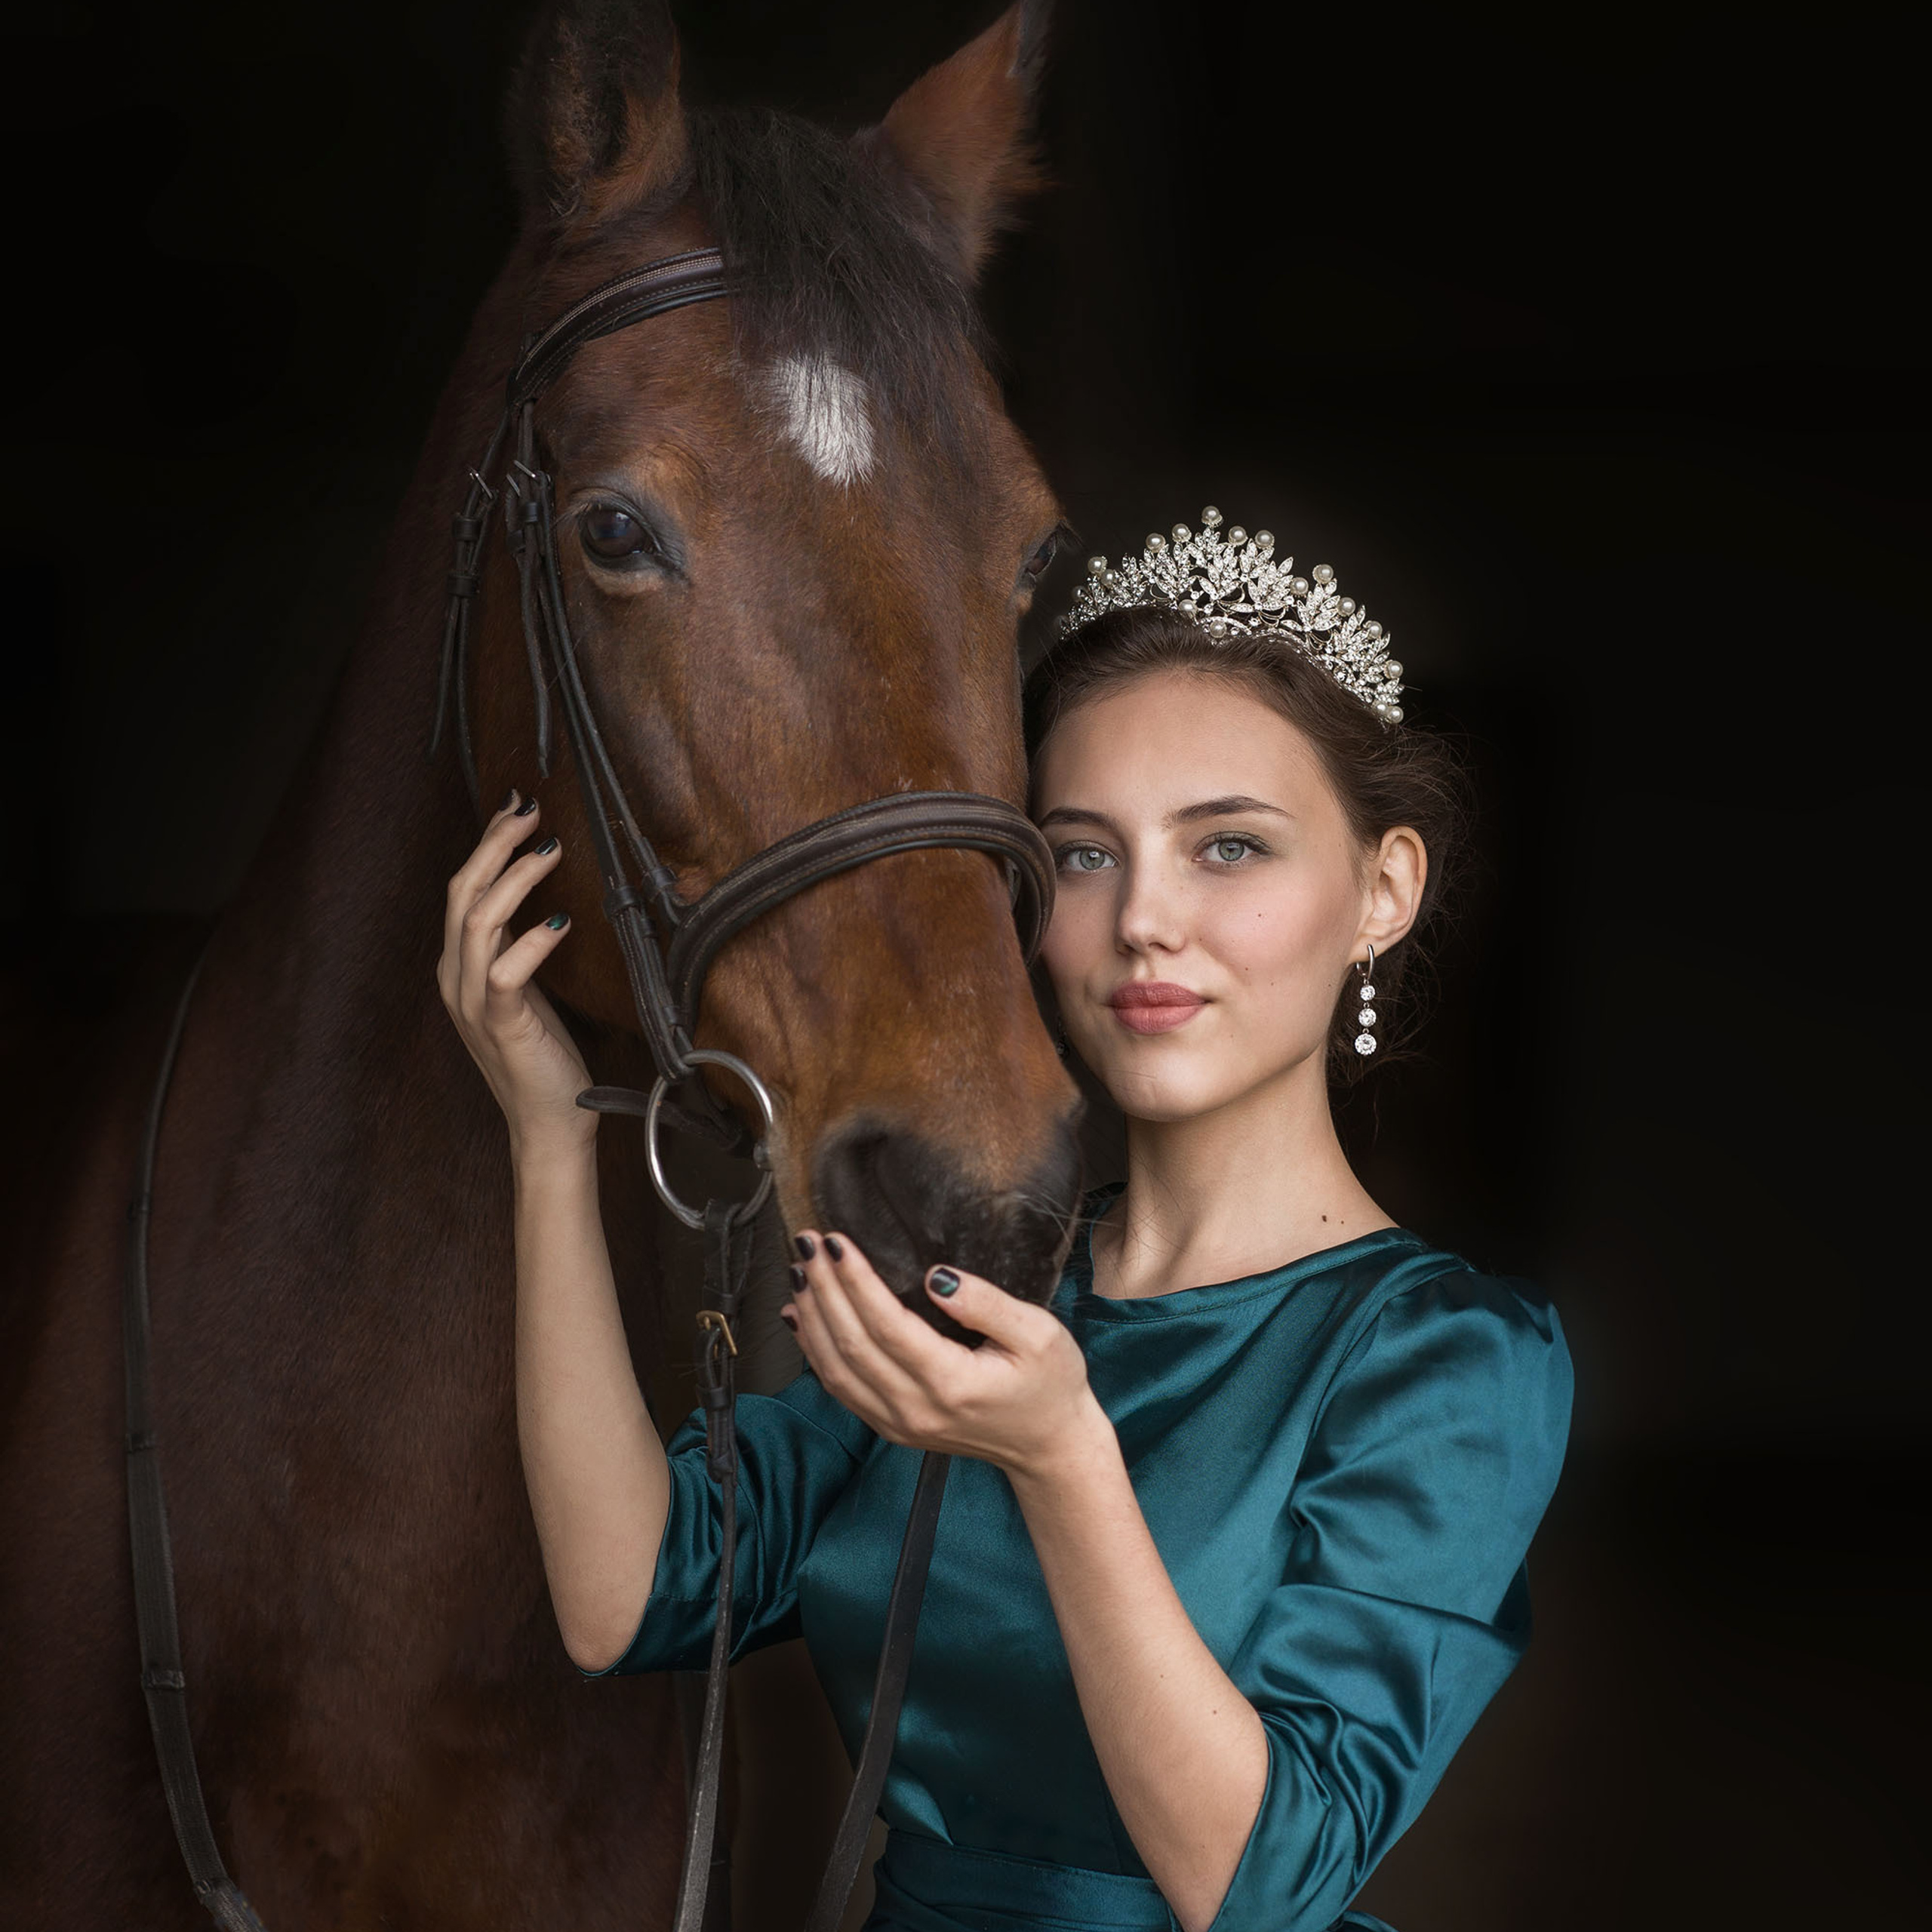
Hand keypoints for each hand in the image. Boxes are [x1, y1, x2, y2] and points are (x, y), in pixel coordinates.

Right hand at [438, 791, 595, 1157]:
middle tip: (529, 810)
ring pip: (478, 921)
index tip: (516, 809)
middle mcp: (456, 978)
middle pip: (463, 894)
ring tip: (549, 848)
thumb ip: (518, 948)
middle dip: (494, 845)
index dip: (487, 846)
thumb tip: (538, 899)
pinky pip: (505, 971)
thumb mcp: (526, 989)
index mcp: (459, 967)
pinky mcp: (500, 1023)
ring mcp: (472, 1001)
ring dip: (515, 878)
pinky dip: (531, 939)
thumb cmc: (544, 1054)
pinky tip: (560, 919)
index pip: (464, 891)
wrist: (549, 1120)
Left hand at [784, 1233, 1105, 1480]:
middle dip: (824, 1288)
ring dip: (812, 1317)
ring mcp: (899, 1425)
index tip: (837, 1240)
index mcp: (952, 1384)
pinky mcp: (892, 1428)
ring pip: (836, 1369)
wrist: (1049, 1448)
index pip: (887, 1326)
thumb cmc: (1051, 1384)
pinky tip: (802, 1315)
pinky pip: (841, 1388)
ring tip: (799, 1270)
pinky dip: (813, 1350)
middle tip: (807, 1241)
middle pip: (851, 1344)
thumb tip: (938, 1276)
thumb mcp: (1039, 1334)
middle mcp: (916, 1410)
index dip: (855, 1281)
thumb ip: (987, 1305)